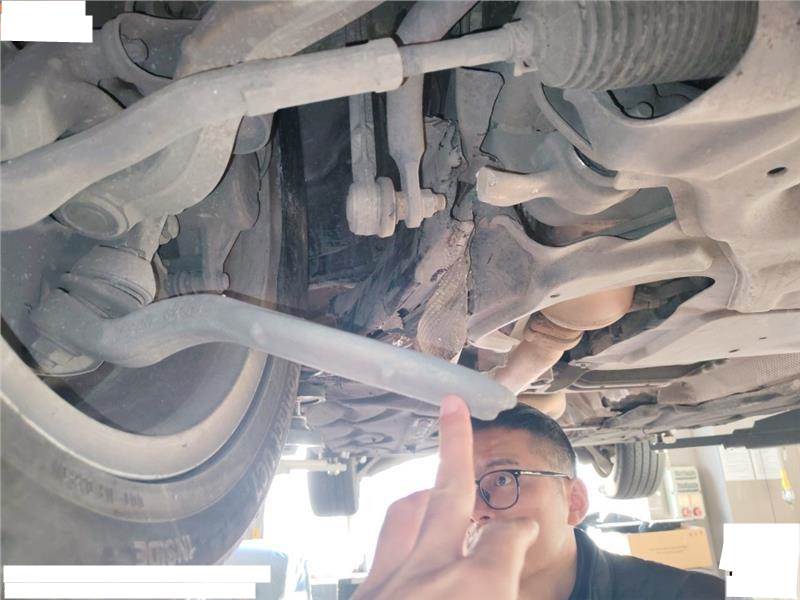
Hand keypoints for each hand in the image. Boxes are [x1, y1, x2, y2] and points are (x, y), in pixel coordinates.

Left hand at [354, 395, 538, 599]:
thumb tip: (505, 576)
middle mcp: (430, 573)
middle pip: (450, 490)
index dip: (521, 529)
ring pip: (404, 513)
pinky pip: (381, 548)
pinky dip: (399, 535)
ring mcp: (389, 580)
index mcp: (477, 586)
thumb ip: (505, 585)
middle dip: (454, 443)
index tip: (525, 529)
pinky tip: (407, 545)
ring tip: (434, 486)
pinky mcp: (361, 593)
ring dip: (424, 493)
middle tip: (453, 408)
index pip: (510, 537)